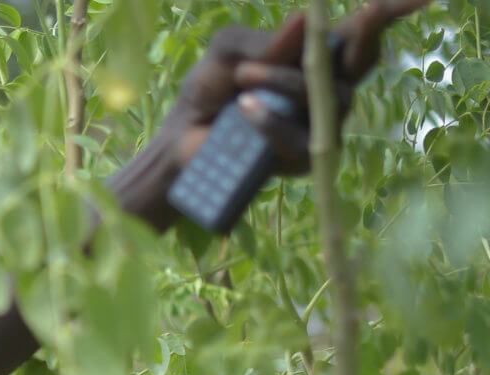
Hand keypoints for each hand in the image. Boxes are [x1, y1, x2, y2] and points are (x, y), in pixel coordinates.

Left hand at [159, 0, 430, 174]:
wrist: (183, 137)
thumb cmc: (213, 88)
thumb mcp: (230, 53)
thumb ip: (265, 42)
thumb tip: (306, 21)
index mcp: (317, 57)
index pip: (362, 34)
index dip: (391, 15)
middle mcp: (329, 88)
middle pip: (362, 63)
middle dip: (363, 38)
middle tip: (363, 15)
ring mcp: (323, 124)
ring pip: (328, 98)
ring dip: (285, 82)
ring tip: (244, 76)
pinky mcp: (306, 159)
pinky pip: (303, 139)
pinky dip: (272, 121)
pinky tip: (247, 108)